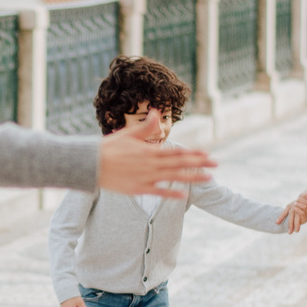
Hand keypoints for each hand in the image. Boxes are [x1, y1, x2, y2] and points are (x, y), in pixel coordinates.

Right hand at [97, 130, 213, 197]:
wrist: (91, 164)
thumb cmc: (108, 148)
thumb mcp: (128, 133)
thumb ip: (146, 125)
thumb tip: (156, 112)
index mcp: (150, 150)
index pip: (176, 152)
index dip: (193, 153)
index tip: (206, 153)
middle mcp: (151, 164)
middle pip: (180, 164)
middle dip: (199, 163)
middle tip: (216, 163)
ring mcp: (146, 178)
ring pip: (174, 178)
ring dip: (192, 177)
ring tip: (208, 178)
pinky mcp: (138, 189)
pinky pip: (158, 193)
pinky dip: (171, 194)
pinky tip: (184, 195)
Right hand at [281, 177, 306, 230]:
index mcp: (302, 198)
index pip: (294, 211)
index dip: (293, 221)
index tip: (294, 230)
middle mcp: (300, 199)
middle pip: (291, 211)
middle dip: (290, 222)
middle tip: (289, 233)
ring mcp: (302, 199)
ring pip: (292, 209)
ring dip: (289, 218)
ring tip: (283, 225)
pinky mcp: (306, 200)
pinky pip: (297, 208)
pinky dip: (294, 214)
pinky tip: (294, 218)